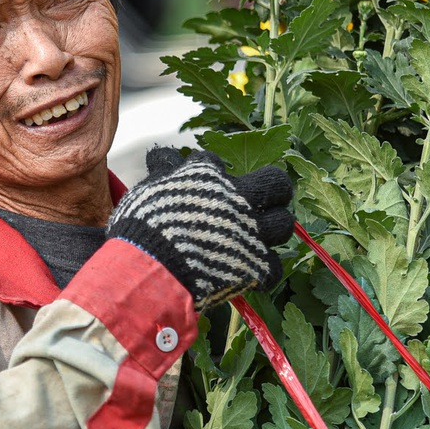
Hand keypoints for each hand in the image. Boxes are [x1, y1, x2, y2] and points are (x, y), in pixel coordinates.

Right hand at [107, 148, 293, 310]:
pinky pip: (274, 268)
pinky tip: (251, 273)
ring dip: (273, 230)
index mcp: (209, 175)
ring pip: (284, 224)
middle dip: (273, 192)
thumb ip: (162, 170)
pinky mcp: (256, 266)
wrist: (152, 269)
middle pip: (277, 184)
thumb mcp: (148, 189)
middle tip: (261, 204)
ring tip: (259, 238)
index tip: (206, 186)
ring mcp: (251, 232)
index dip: (211, 175)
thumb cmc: (144, 226)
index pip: (216, 162)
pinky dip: (264, 272)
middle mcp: (238, 198)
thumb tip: (160, 154)